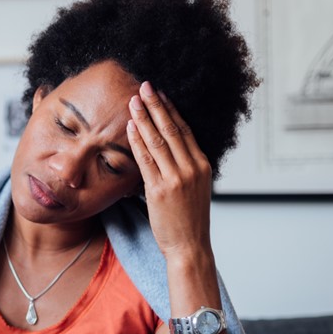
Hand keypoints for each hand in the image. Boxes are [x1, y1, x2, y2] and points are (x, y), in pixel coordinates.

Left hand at [126, 81, 213, 258]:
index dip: (171, 110)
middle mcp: (192, 168)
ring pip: (158, 141)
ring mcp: (176, 179)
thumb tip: (172, 152)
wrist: (189, 247)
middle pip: (172, 130)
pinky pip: (146, 160)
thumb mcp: (195, 190)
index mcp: (202, 166)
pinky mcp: (159, 190)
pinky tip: (130, 127)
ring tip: (133, 101)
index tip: (161, 94)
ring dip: (144, 118)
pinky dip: (137, 141)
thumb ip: (186, 169)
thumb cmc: (188, 221)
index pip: (185, 131)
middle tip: (145, 86)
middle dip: (156, 106)